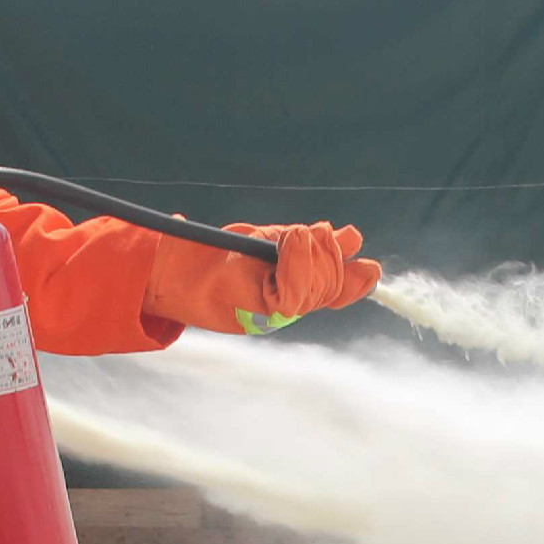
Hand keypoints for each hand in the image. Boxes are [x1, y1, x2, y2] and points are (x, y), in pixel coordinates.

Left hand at [145, 221, 378, 335]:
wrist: (176, 271)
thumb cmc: (218, 256)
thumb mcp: (271, 242)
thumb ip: (308, 243)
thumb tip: (354, 238)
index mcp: (296, 290)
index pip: (340, 292)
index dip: (356, 280)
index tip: (367, 264)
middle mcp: (290, 306)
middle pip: (331, 285)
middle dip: (330, 254)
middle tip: (313, 231)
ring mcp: (278, 313)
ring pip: (317, 288)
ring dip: (312, 253)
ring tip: (293, 234)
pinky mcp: (264, 311)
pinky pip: (295, 293)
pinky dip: (298, 262)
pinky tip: (291, 239)